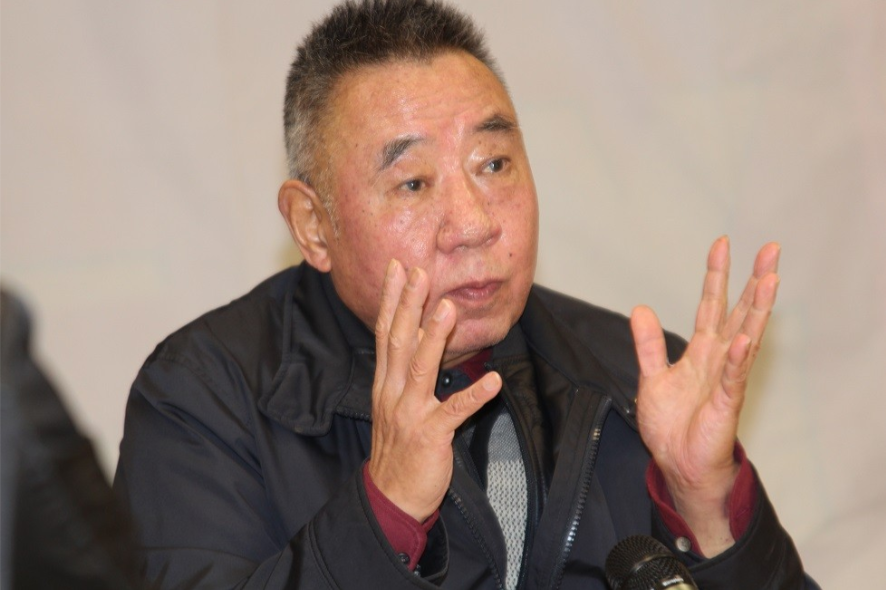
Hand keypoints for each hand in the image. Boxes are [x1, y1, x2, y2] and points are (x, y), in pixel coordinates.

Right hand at [367, 259, 501, 521]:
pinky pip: (455, 411)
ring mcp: (409, 413)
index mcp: (385, 383)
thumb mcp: (396, 404)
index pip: (386, 333)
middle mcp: (392, 392)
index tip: (397, 268)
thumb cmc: (399, 449)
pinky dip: (474, 396)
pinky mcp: (430, 435)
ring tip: (449, 307)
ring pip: (421, 368)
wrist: (391, 497)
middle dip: (408, 304)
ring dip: (435, 337)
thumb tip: (423, 336)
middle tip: (418, 271)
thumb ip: (406, 372)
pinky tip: (492, 380)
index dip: (391, 299)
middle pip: (399, 341)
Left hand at [630, 237, 779, 555]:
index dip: (716, 275)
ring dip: (758, 309)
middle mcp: (719, 359)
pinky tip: (744, 338)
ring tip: (771, 279)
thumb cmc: (671, 425)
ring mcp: (726, 379)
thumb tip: (640, 308)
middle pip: (739, 312)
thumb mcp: (652, 376)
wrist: (677, 464)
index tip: (721, 244)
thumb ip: (648, 343)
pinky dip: (737, 358)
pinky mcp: (726, 403)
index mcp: (701, 351)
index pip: (711, 305)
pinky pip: (733, 376)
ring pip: (746, 336)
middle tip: (771, 248)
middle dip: (754, 281)